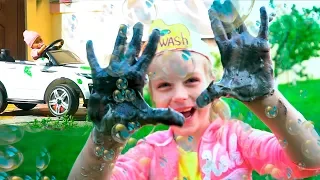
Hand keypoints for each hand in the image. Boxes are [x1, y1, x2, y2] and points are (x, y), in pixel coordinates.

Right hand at [86, 23, 183, 141]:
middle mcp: (126, 74)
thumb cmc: (127, 122)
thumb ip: (162, 116)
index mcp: (137, 79)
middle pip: (132, 51)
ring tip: (123, 27)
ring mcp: (112, 75)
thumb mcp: (145, 117)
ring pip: (117, 53)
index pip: (146, 58)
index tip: (157, 31)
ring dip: (119, 40)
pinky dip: (91, 53)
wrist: (110, 128)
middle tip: (139, 24)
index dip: (151, 44)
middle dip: (136, 37)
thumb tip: (182, 120)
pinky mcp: (99, 80)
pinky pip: (94, 63)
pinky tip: (90, 42)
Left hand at [196, 1, 273, 107]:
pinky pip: (263, 29)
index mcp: (225, 52)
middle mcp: (236, 45)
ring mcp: (248, 44)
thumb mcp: (224, 90)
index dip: (214, 21)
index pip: (218, 33)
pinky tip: (263, 8)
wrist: (256, 93)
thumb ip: (212, 93)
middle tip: (219, 1)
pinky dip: (264, 19)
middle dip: (224, 13)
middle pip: (228, 25)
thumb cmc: (239, 90)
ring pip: (243, 24)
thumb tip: (197, 104)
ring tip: (233, 1)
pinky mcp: (261, 46)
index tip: (210, 9)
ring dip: (239, 13)